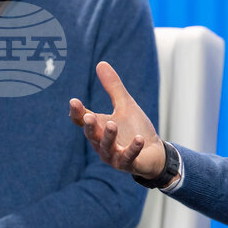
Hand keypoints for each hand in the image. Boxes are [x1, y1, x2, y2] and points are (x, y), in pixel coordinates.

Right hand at [70, 61, 165, 179]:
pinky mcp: (128, 164)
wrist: (153, 152)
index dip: (77, 112)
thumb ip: (113, 87)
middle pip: (92, 135)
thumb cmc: (135, 128)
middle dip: (90, 126)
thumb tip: (101, 63)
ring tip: (112, 124)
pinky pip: (128, 158)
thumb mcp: (125, 105)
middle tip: (88, 116)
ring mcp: (114, 156)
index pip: (82, 121)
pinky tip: (139, 139)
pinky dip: (133, 148)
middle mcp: (102, 144)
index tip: (74, 101)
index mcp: (98, 129)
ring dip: (109, 136)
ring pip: (107, 148)